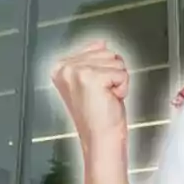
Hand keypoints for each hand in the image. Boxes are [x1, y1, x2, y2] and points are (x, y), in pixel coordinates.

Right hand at [50, 40, 136, 183]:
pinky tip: (110, 99)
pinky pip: (122, 72)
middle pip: (107, 52)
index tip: (95, 90)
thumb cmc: (98, 118)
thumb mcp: (92, 83)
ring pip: (116, 60)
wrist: (101, 140)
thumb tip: (100, 43)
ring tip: (105, 98)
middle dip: (112, 74)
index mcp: (61, 68)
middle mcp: (65, 67)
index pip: (96, 48)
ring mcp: (77, 71)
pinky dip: (123, 87)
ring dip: (118, 81)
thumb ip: (92, 59)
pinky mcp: (91, 77)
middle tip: (102, 96)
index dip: (104, 69)